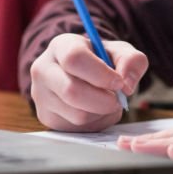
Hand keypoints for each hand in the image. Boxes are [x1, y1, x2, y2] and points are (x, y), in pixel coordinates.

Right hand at [29, 33, 147, 131]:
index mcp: (61, 46)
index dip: (100, 74)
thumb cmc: (100, 61)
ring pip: (77, 114)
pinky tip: (95, 110)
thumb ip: (131, 61)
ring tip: (106, 101)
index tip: (119, 82)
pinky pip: (76, 128)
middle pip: (72, 91)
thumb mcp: (119, 52)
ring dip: (101, 113)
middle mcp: (43, 69)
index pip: (74, 59)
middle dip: (103, 100)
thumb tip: (126, 84)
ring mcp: (41, 95)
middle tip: (118, 99)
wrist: (80, 74)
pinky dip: (94, 123)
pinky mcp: (46, 117)